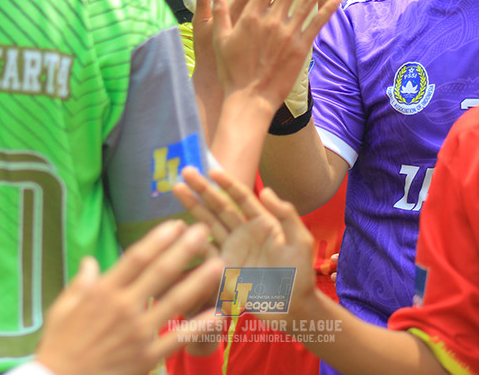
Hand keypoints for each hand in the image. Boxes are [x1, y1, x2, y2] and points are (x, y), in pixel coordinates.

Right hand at [33, 220, 222, 374]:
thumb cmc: (58, 347)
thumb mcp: (62, 309)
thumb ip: (81, 283)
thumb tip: (90, 261)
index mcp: (103, 292)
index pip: (136, 257)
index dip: (158, 238)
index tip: (175, 224)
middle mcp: (123, 307)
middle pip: (160, 272)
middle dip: (184, 249)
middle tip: (204, 231)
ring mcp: (137, 332)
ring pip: (175, 301)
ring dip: (199, 280)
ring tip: (219, 263)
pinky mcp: (146, 357)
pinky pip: (178, 338)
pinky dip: (199, 326)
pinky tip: (217, 313)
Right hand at [174, 167, 317, 319]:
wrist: (291, 308)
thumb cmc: (300, 274)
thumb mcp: (300, 241)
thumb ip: (285, 215)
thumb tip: (265, 189)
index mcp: (262, 223)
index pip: (241, 198)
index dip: (227, 184)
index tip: (211, 170)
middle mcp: (244, 232)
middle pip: (220, 206)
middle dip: (203, 189)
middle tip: (186, 171)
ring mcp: (232, 249)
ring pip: (209, 222)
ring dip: (193, 206)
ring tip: (177, 188)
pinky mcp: (224, 267)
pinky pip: (205, 249)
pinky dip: (192, 239)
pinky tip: (179, 227)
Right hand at [186, 0, 319, 119]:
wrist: (249, 99)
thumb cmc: (231, 70)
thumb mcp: (218, 38)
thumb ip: (217, 11)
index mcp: (251, 17)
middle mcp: (272, 21)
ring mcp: (289, 34)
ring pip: (308, 0)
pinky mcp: (301, 48)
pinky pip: (317, 24)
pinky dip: (328, 9)